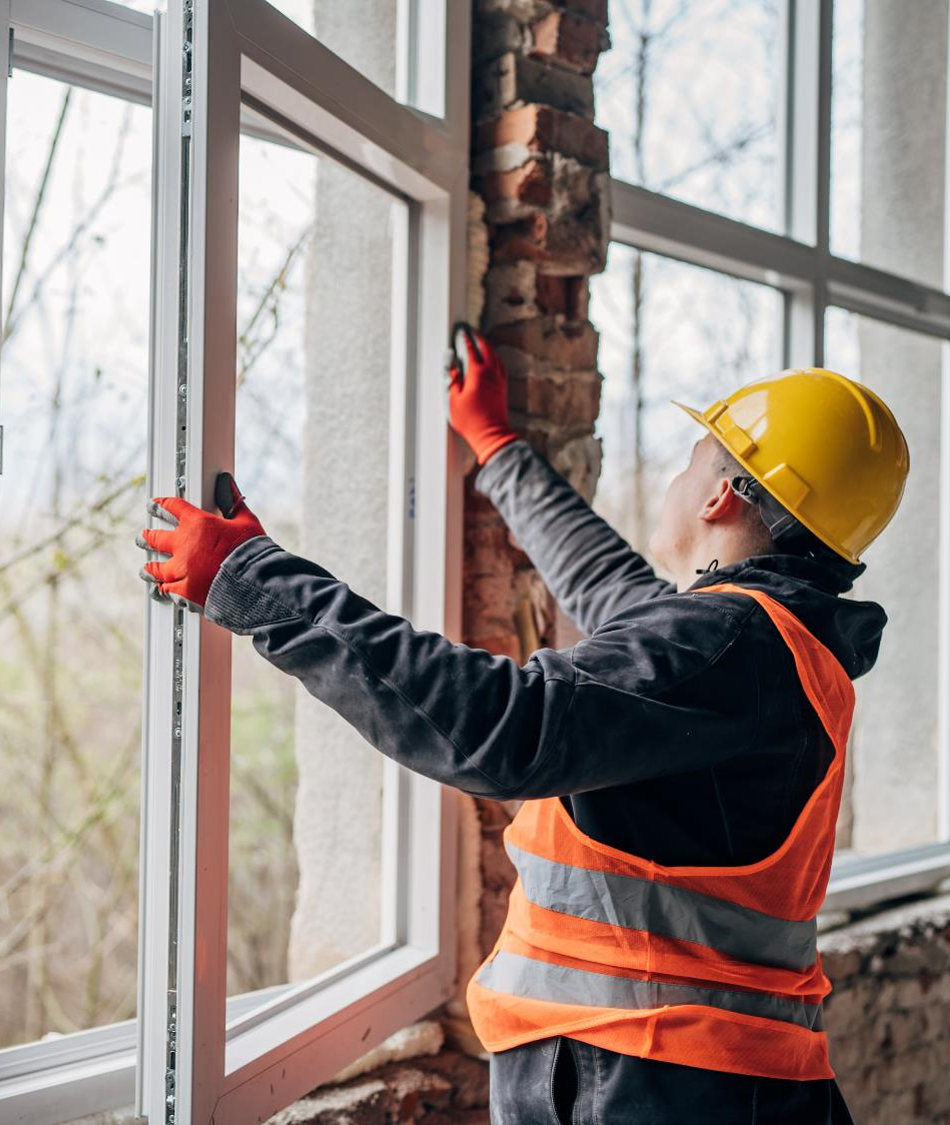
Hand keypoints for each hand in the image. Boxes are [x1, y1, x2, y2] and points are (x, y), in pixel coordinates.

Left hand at [136, 472, 265, 612]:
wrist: (253, 583)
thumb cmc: (253, 552)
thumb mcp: (246, 521)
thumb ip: (232, 501)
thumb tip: (226, 481)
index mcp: (198, 524)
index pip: (173, 508)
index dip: (161, 505)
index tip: (154, 505)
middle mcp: (184, 546)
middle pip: (156, 538)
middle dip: (148, 537)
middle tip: (143, 537)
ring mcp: (182, 570)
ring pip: (156, 568)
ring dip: (150, 567)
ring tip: (146, 568)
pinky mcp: (184, 591)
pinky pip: (167, 590)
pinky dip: (164, 589)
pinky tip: (161, 589)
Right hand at [446, 323, 519, 465]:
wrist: (491, 434)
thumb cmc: (472, 421)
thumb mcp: (454, 402)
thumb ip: (454, 383)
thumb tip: (454, 372)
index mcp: (478, 374)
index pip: (472, 351)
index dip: (466, 340)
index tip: (463, 333)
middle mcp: (491, 374)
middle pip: (488, 349)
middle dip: (480, 339)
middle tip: (474, 333)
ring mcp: (499, 381)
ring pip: (496, 357)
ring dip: (489, 348)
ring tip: (483, 344)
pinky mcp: (503, 389)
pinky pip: (501, 367)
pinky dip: (496, 359)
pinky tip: (493, 362)